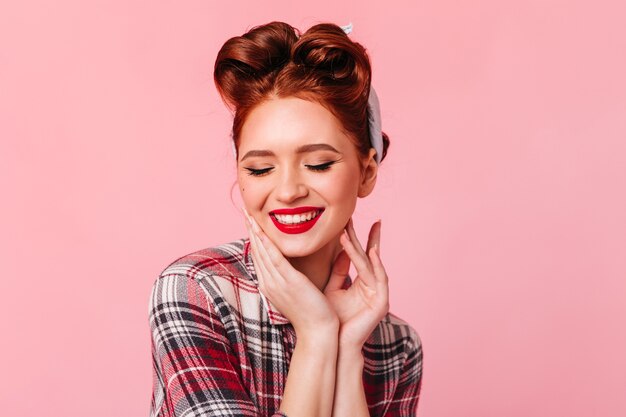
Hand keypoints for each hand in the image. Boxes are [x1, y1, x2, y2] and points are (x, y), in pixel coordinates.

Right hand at [242, 208, 338, 336]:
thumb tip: (295, 268)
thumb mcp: (299, 293)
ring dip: (255, 232)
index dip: (254, 238)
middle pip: (257, 251)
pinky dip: (267, 245)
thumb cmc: (313, 314)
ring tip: (249, 215)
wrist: (318, 333)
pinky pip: (275, 259)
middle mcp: (270, 283)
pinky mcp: (289, 282)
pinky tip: (262, 232)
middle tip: (244, 211)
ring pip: (263, 252)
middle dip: (250, 230)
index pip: (260, 257)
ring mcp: (277, 283)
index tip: (251, 222)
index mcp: (271, 285)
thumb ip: (294, 278)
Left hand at [323, 218, 388, 349]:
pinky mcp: (382, 302)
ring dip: (361, 247)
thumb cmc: (333, 319)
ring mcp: (379, 293)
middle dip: (361, 236)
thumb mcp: (332, 289)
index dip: (356, 238)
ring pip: (370, 265)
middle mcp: (373, 285)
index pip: (360, 256)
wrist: (336, 343)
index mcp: (362, 282)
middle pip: (367, 256)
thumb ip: (338, 272)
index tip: (351, 220)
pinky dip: (376, 265)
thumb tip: (340, 251)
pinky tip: (372, 252)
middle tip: (355, 217)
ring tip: (349, 232)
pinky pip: (380, 279)